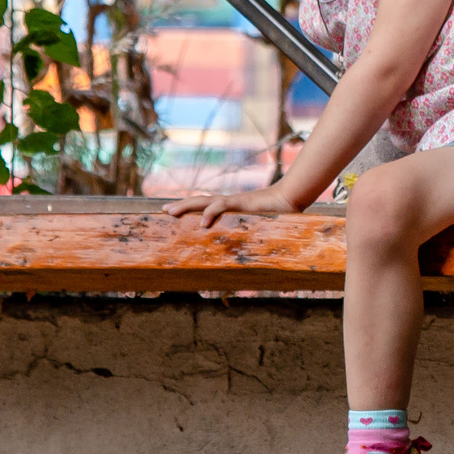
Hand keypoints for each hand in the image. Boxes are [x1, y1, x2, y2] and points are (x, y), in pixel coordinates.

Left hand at [166, 183, 301, 228]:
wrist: (291, 198)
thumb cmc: (276, 214)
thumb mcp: (256, 227)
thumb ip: (248, 236)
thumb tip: (245, 254)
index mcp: (229, 207)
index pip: (205, 205)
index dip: (189, 208)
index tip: (173, 213)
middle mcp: (228, 202)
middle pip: (198, 201)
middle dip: (180, 205)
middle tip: (163, 210)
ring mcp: (233, 201)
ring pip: (204, 201)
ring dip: (186, 206)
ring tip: (170, 212)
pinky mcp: (242, 203)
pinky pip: (222, 206)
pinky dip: (211, 212)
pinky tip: (201, 221)